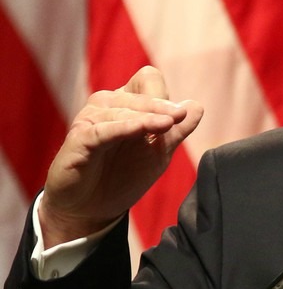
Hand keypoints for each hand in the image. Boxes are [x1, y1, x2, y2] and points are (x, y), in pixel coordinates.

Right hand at [38, 66, 203, 247]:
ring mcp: (91, 118)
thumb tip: (197, 106)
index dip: (165, 96)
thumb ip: (178, 130)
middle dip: (162, 106)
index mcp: (127, 103)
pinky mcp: (79, 137)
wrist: (93, 209)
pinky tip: (141, 129)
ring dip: (148, 117)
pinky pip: (105, 129)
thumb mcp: (158, 153)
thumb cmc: (124, 175)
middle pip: (140, 94)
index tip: (180, 114)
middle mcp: (108, 104)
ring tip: (169, 125)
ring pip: (124, 110)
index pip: (148, 79)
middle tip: (181, 116)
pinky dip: (125, 127)